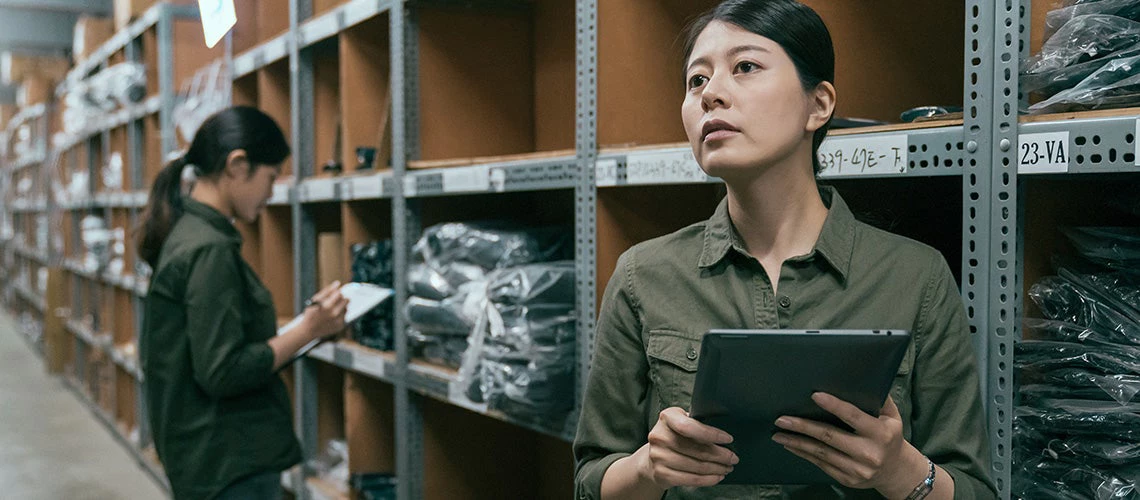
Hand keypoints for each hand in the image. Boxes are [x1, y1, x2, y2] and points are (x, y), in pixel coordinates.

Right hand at [301, 281, 346, 340]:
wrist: (309, 330)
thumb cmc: (311, 313)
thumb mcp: (315, 300)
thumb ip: (327, 291)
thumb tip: (337, 283)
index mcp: (327, 305)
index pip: (340, 294)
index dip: (337, 293)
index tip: (334, 294)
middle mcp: (334, 314)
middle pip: (346, 300)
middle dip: (341, 299)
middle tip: (333, 302)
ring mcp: (338, 321)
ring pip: (346, 308)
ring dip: (341, 307)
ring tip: (331, 310)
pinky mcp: (341, 326)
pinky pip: (344, 316)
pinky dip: (340, 315)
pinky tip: (332, 317)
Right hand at [637, 407, 737, 489]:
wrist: (653, 457)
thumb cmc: (675, 437)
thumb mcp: (683, 422)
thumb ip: (698, 423)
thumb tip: (726, 436)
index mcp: (667, 417)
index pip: (690, 427)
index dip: (711, 434)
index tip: (728, 439)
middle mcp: (659, 436)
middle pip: (697, 449)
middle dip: (721, 455)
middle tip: (733, 458)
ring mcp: (658, 456)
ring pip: (697, 466)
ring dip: (717, 469)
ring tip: (727, 468)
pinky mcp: (661, 473)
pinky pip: (691, 479)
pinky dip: (708, 480)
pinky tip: (717, 477)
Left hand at [772, 394, 925, 494]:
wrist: (896, 472)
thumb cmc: (890, 437)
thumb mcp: (892, 417)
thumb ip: (879, 399)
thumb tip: (862, 376)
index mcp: (880, 434)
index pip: (853, 416)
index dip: (833, 405)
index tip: (814, 395)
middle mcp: (868, 453)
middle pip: (829, 436)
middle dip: (803, 426)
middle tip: (782, 419)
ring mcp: (857, 469)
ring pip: (820, 452)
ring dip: (796, 441)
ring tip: (778, 433)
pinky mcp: (847, 479)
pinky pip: (820, 464)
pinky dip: (803, 453)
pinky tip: (791, 445)